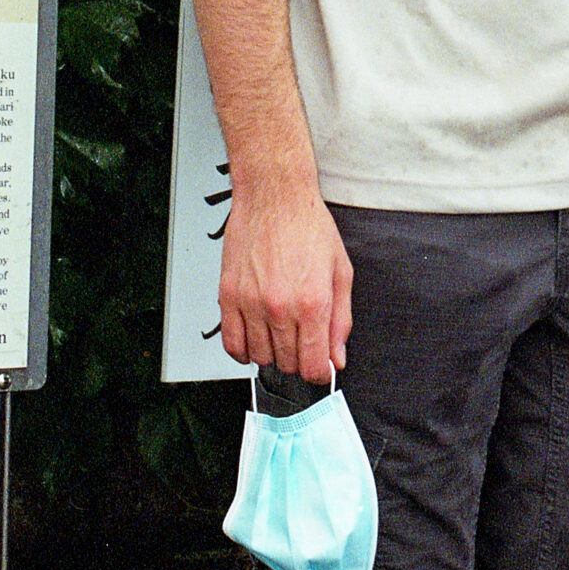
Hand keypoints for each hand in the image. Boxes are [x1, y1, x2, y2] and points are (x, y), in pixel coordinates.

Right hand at [218, 176, 352, 383]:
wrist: (274, 197)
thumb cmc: (309, 227)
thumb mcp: (340, 272)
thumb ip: (341, 320)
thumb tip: (337, 357)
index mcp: (313, 302)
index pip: (313, 365)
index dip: (319, 372)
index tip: (320, 367)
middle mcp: (280, 307)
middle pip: (287, 363)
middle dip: (299, 359)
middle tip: (303, 341)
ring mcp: (250, 304)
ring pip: (260, 357)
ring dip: (272, 353)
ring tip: (280, 332)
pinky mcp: (228, 297)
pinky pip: (231, 343)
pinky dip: (242, 350)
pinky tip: (254, 340)